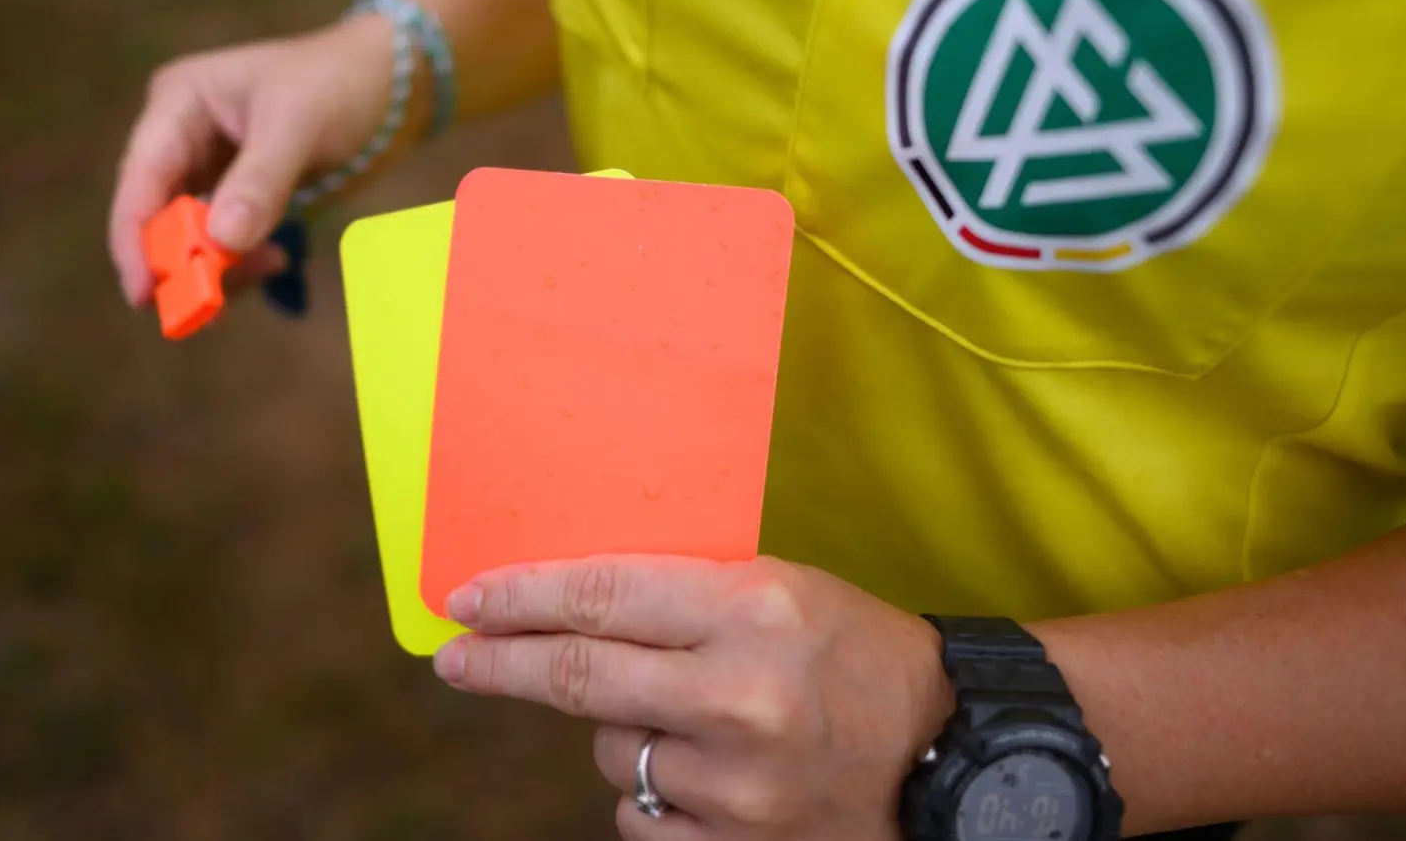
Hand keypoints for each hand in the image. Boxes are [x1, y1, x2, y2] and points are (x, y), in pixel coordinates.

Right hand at [107, 14, 398, 306]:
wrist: (386, 81)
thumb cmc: (337, 84)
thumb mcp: (298, 126)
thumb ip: (259, 183)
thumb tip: (220, 243)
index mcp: (178, 103)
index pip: (140, 179)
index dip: (136, 238)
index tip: (145, 292)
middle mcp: (180, 135)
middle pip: (157, 214)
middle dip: (181, 261)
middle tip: (209, 306)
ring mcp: (207, 166)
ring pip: (190, 234)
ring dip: (218, 266)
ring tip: (270, 265)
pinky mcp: (236, 192)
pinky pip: (223, 240)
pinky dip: (241, 261)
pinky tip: (276, 260)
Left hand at [433, 555, 955, 840]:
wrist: (948, 751)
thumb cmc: (855, 651)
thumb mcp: (778, 589)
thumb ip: (678, 597)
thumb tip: (560, 608)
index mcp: (752, 609)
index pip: (601, 595)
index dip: (520, 597)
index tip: (466, 602)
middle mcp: (738, 695)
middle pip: (577, 677)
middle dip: (500, 665)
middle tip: (456, 659)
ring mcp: (736, 782)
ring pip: (609, 751)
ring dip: (618, 730)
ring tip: (685, 716)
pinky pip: (639, 816)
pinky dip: (648, 792)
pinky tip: (698, 772)